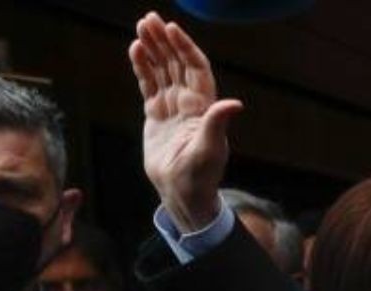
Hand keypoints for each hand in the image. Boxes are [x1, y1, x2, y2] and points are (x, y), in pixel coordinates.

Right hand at [129, 12, 241, 232]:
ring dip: (153, 49)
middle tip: (149, 18)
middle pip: (178, 64)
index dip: (185, 48)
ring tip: (140, 27)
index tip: (172, 28)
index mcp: (204, 108)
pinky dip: (143, 68)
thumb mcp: (210, 150)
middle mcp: (190, 104)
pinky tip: (135, 50)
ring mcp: (173, 108)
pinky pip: (149, 85)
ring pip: (162, 71)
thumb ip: (217, 124)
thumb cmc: (200, 175)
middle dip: (165, 41)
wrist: (181, 192)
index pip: (196, 69)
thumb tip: (235, 104)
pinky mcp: (157, 116)